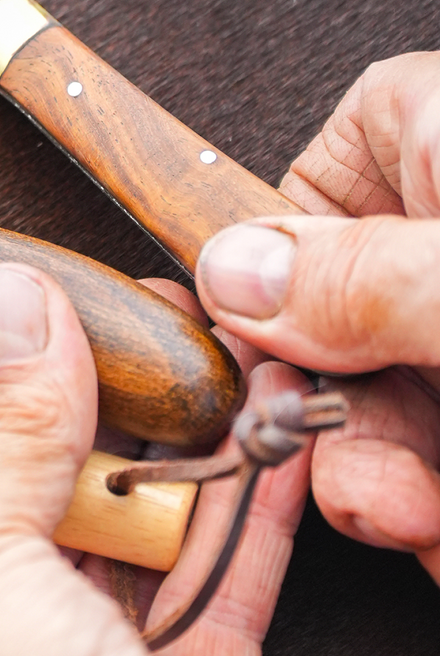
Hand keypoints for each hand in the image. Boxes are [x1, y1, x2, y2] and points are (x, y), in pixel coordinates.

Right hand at [196, 53, 439, 578]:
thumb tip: (236, 274)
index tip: (264, 309)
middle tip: (323, 448)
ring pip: (400, 394)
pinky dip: (436, 510)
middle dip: (331, 397)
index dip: (288, 224)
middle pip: (353, 301)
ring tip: (407, 516)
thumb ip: (366, 276)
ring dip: (383, 474)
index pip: (352, 139)